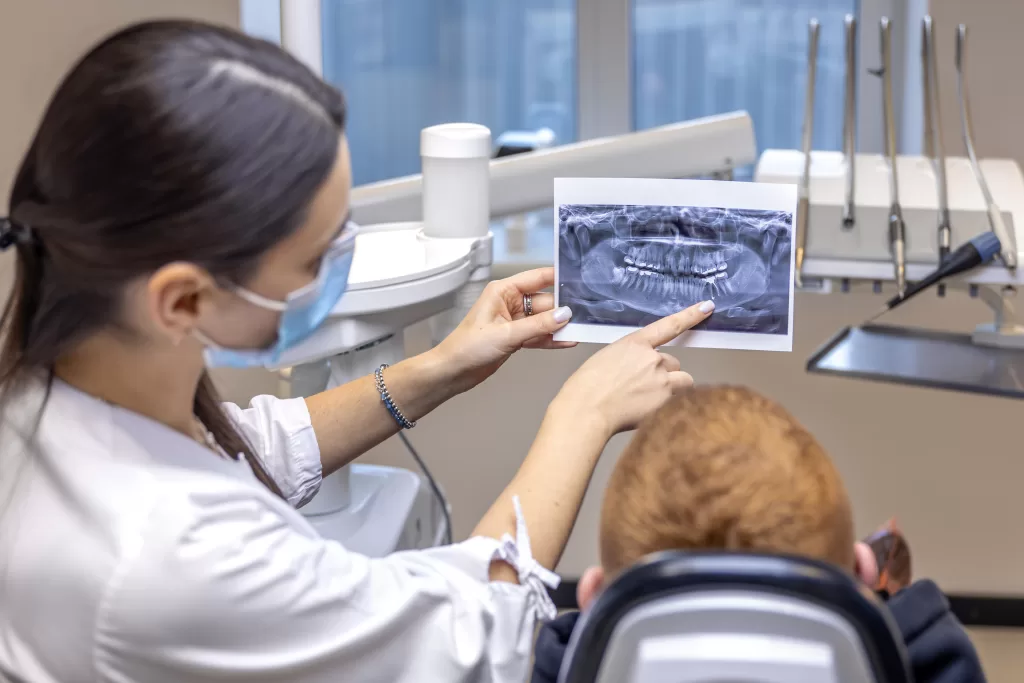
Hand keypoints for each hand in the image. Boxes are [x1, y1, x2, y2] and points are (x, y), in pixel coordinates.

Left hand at [434, 268, 576, 392]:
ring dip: (559, 325)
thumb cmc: (468, 347)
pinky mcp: (516, 338)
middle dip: (563, 308)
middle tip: (587, 313)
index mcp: (503, 291)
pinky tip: (568, 341)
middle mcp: (510, 302)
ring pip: (544, 319)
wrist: (453, 372)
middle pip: (545, 301)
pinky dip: (551, 339)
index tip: (580, 280)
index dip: (558, 277)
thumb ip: (537, 326)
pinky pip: (539, 335)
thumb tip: (564, 315)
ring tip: (582, 328)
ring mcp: (514, 321)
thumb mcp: (506, 334)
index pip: (537, 278)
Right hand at [551, 300, 714, 437]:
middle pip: (672, 363)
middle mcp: (652, 358)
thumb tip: (641, 370)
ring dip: (671, 388)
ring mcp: (661, 378)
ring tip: (646, 400)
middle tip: (642, 388)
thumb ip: (630, 359)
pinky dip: (668, 405)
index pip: (669, 325)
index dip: (690, 315)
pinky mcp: (666, 399)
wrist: (586, 410)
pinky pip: (678, 400)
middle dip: (663, 374)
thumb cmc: (586, 388)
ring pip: (680, 381)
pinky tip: (646, 411)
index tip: (706, 307)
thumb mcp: (606, 360)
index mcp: (634, 343)